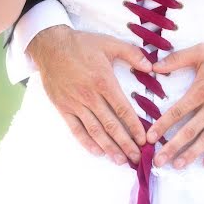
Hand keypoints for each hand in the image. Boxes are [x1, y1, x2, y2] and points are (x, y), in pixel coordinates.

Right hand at [26, 25, 151, 165]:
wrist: (51, 46)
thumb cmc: (82, 44)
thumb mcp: (109, 43)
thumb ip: (132, 54)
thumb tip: (151, 67)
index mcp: (103, 81)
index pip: (122, 109)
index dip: (134, 126)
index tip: (143, 139)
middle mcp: (90, 96)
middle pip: (111, 125)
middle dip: (125, 143)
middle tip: (136, 157)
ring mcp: (75, 104)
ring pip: (95, 130)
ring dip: (109, 147)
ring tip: (121, 160)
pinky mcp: (63, 107)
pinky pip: (76, 129)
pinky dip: (87, 142)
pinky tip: (97, 151)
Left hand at [147, 31, 203, 168]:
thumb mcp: (201, 51)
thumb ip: (176, 59)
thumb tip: (153, 66)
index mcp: (201, 90)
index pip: (177, 112)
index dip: (162, 125)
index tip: (150, 137)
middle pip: (189, 130)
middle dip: (172, 147)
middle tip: (158, 161)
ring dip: (191, 153)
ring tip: (177, 166)